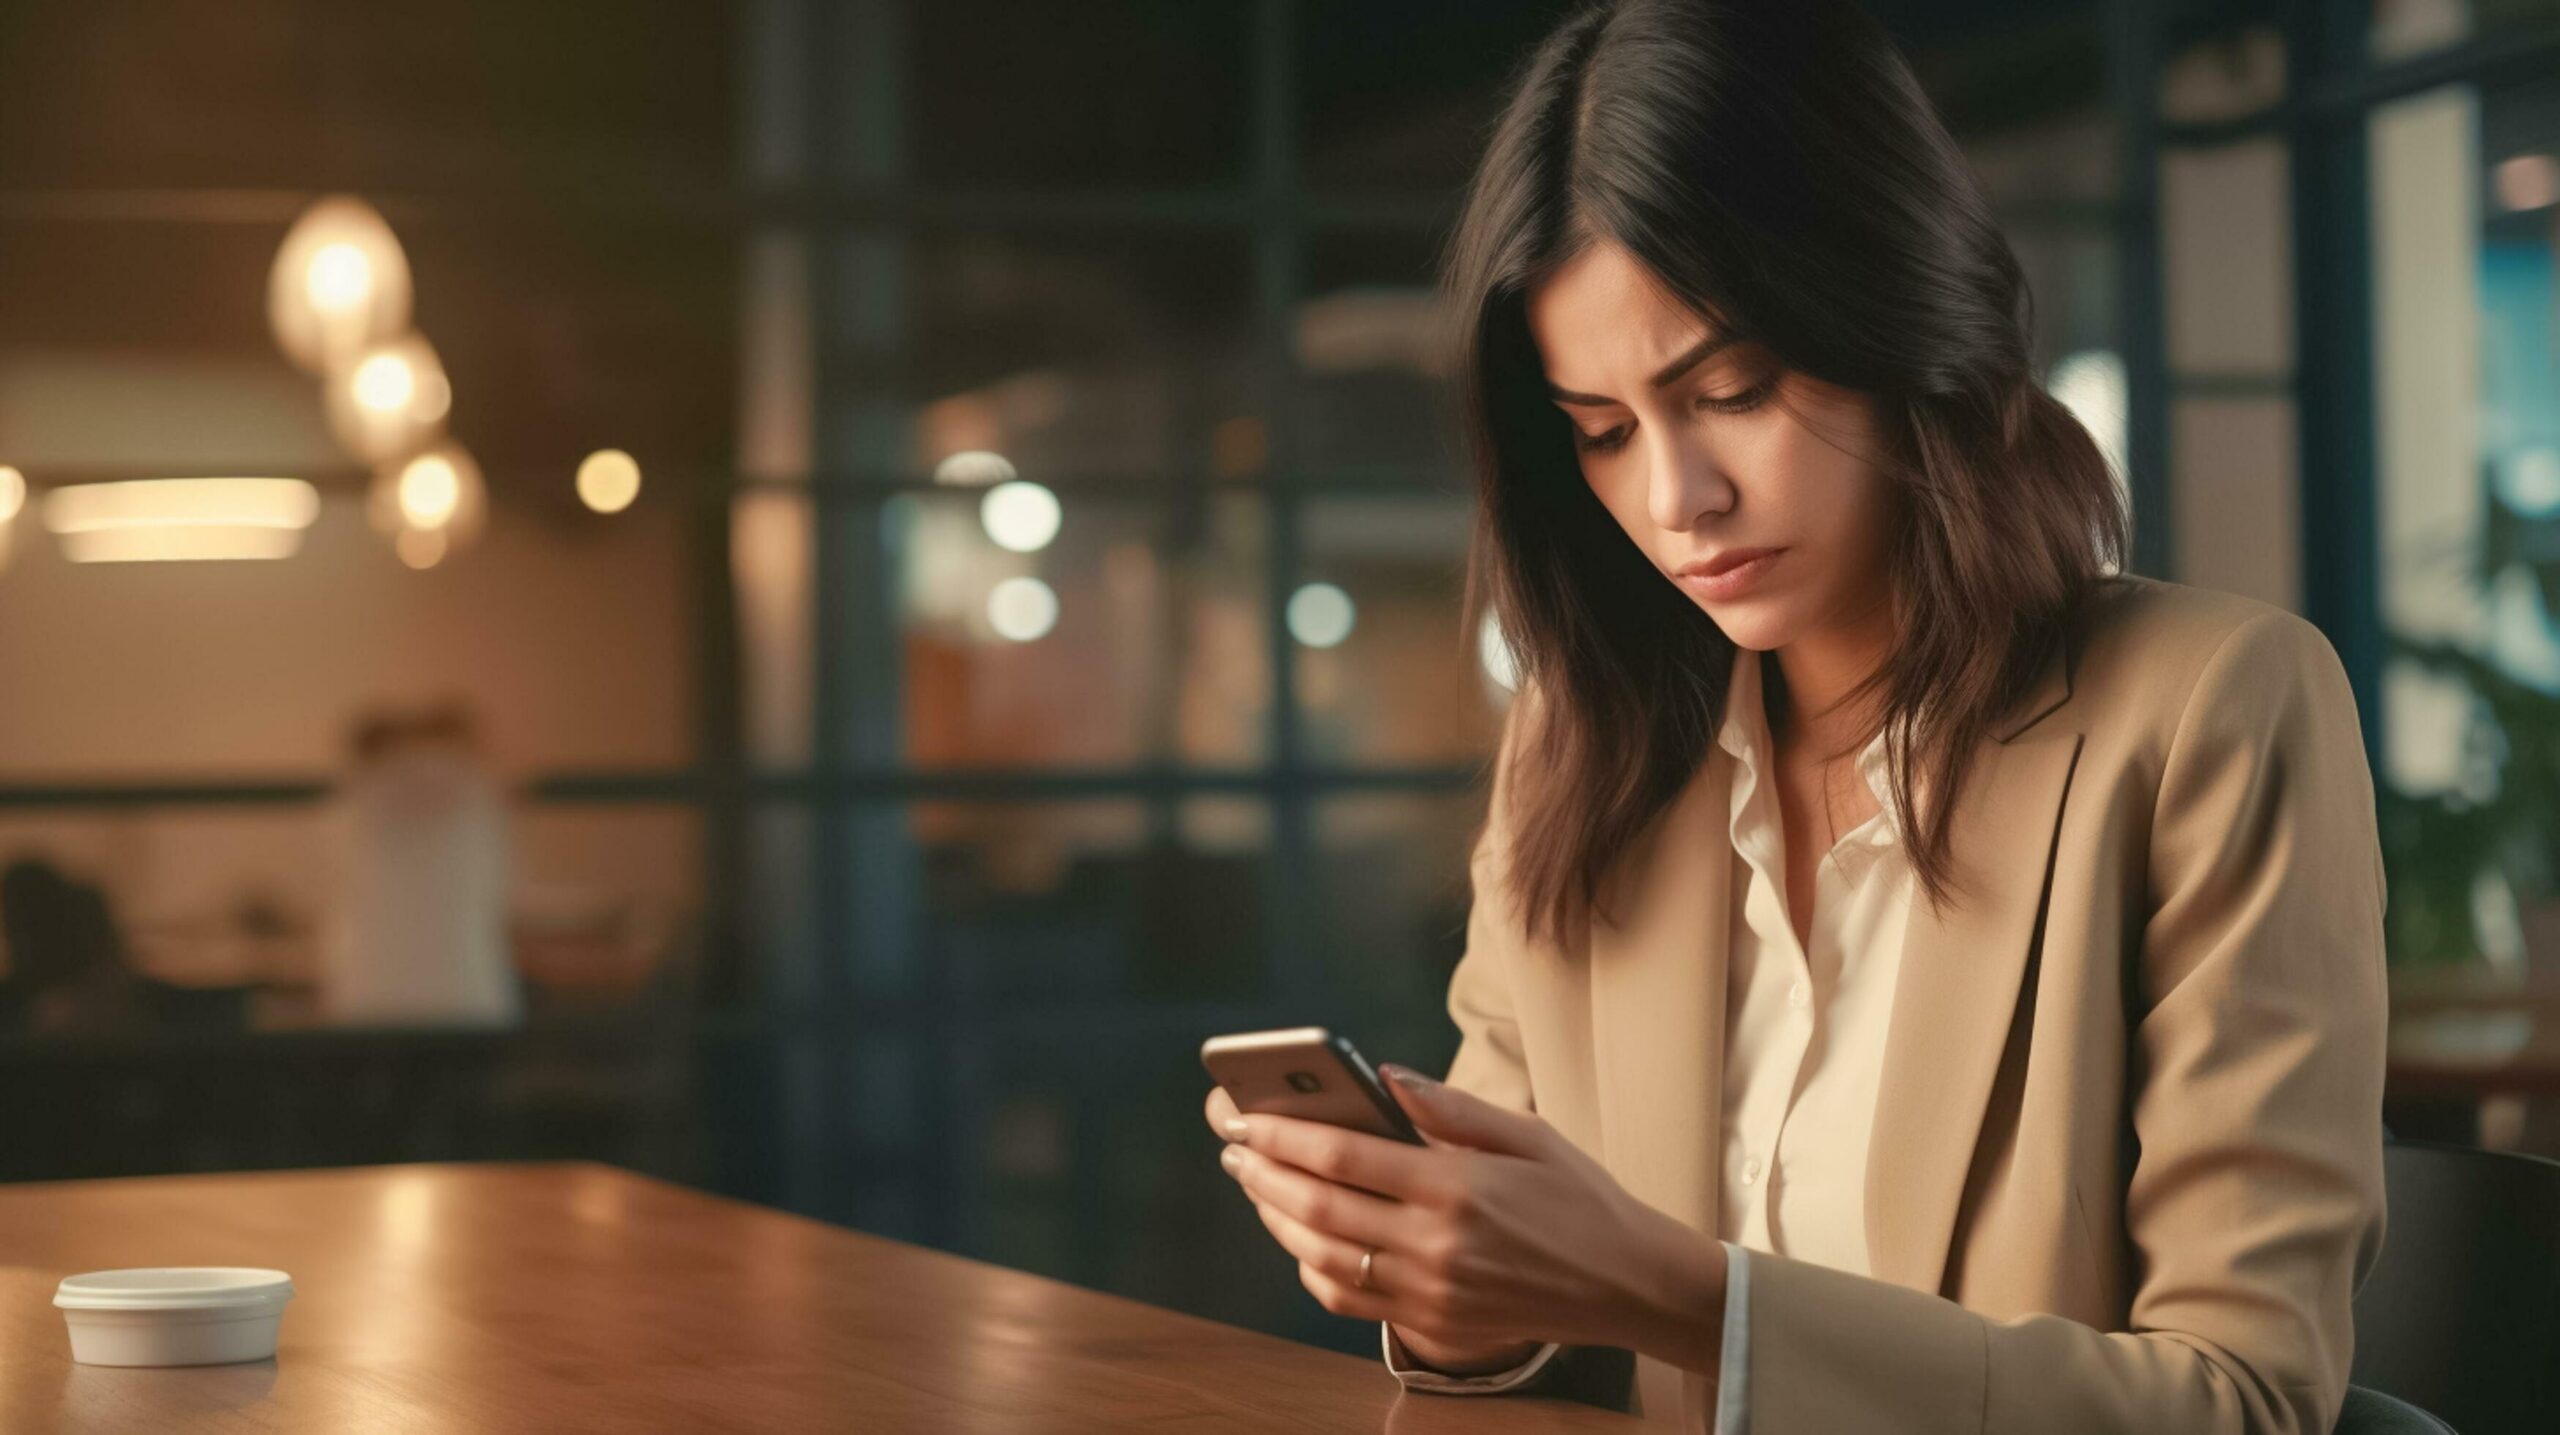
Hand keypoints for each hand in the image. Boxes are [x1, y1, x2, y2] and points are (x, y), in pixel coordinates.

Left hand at [1202, 1065, 1725, 1375]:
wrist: (1628, 1284)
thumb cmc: (1579, 1199)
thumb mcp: (1527, 1134)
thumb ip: (1449, 1107)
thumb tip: (1383, 1076)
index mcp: (1459, 1188)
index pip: (1346, 1157)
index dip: (1284, 1135)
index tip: (1243, 1117)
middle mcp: (1439, 1246)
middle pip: (1321, 1210)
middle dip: (1265, 1175)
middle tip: (1234, 1148)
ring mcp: (1434, 1294)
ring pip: (1326, 1259)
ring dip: (1278, 1221)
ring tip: (1256, 1186)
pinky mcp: (1437, 1327)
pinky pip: (1354, 1301)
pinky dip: (1314, 1272)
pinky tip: (1302, 1243)